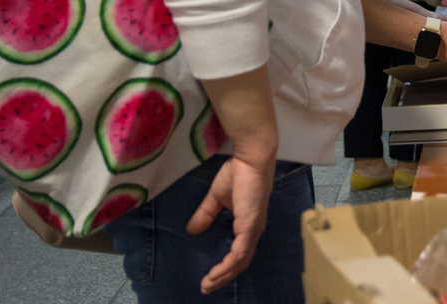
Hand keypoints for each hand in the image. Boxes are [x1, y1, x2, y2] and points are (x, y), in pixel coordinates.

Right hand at [187, 152, 276, 293]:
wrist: (249, 159)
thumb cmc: (238, 173)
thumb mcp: (217, 198)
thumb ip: (206, 214)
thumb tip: (192, 230)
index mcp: (248, 224)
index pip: (239, 253)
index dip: (226, 267)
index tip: (209, 277)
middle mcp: (253, 230)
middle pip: (240, 263)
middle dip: (223, 277)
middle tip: (206, 288)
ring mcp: (254, 229)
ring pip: (240, 262)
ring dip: (224, 275)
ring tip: (208, 284)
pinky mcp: (251, 225)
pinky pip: (240, 252)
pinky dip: (228, 265)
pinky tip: (217, 273)